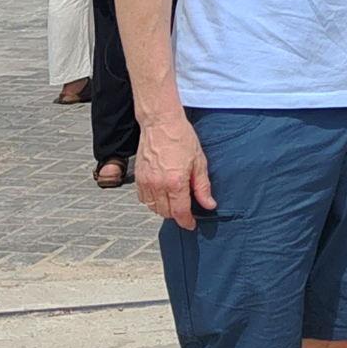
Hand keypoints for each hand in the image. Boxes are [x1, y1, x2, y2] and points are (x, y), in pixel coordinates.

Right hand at [135, 115, 215, 229]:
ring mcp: (145, 181)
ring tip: (175, 201)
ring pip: (153, 207)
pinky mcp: (138, 177)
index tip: (191, 224)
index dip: (187, 222)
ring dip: (164, 209)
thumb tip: (209, 204)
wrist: (160, 123)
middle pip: (166, 213)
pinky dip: (152, 201)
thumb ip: (203, 187)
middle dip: (177, 215)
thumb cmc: (181, 138)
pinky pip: (143, 198)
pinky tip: (162, 194)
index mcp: (175, 183)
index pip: (180, 212)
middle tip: (186, 209)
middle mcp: (158, 185)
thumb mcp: (199, 162)